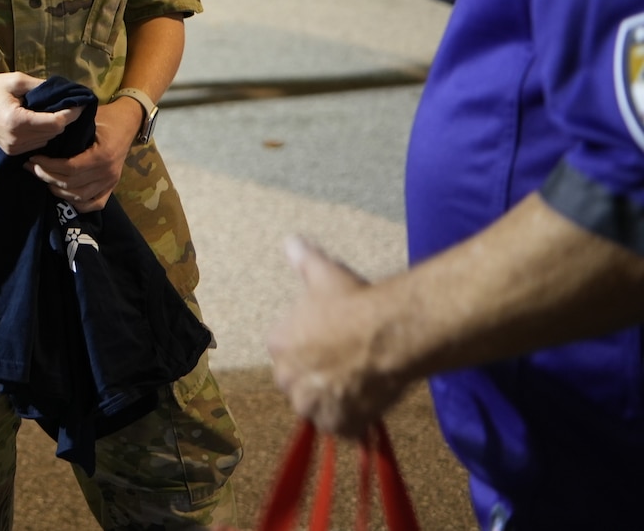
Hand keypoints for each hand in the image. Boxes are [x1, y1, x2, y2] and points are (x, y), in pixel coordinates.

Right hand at [0, 71, 79, 154]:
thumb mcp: (16, 80)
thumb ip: (42, 86)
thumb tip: (66, 90)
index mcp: (17, 121)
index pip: (55, 123)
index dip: (71, 113)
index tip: (80, 102)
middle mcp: (17, 139)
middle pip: (54, 132)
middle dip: (64, 119)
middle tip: (70, 104)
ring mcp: (14, 148)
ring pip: (48, 140)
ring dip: (54, 127)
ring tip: (53, 112)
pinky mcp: (12, 152)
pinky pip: (38, 144)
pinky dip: (43, 134)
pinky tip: (40, 122)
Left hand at [24, 96, 141, 211]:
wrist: (129, 121)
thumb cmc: (105, 117)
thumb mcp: (87, 118)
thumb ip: (69, 129)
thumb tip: (42, 134)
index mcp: (102, 155)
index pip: (70, 168)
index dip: (48, 166)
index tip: (33, 159)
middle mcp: (107, 172)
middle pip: (71, 184)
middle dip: (47, 177)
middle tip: (31, 168)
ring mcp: (111, 182)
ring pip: (79, 197)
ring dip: (57, 190)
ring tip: (42, 178)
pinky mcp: (112, 187)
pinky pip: (94, 204)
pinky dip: (77, 203)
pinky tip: (62, 193)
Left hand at [268, 235, 409, 438]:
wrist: (389, 333)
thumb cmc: (353, 301)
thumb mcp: (323, 273)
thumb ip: (303, 258)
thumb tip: (291, 241)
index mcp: (278, 345)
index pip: (285, 353)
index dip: (308, 349)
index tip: (328, 344)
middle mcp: (288, 378)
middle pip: (298, 383)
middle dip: (316, 378)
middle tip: (343, 366)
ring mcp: (313, 404)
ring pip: (316, 408)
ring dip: (331, 402)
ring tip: (355, 387)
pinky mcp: (340, 423)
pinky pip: (341, 428)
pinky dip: (352, 422)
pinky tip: (366, 405)